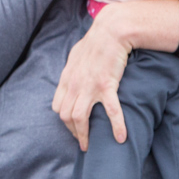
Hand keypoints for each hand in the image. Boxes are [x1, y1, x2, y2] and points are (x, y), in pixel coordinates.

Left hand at [51, 8, 133, 150]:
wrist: (111, 31)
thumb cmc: (95, 43)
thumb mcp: (76, 57)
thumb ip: (72, 71)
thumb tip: (70, 80)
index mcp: (67, 78)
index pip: (58, 106)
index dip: (64, 121)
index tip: (73, 128)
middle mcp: (74, 84)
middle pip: (66, 116)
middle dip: (73, 132)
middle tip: (83, 141)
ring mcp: (89, 86)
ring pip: (79, 118)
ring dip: (84, 135)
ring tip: (91, 146)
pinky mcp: (106, 85)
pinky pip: (110, 111)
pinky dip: (116, 126)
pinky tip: (121, 138)